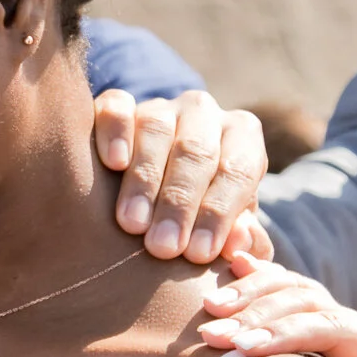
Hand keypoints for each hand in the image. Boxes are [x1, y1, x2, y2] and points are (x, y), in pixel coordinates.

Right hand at [94, 89, 272, 263]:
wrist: (160, 187)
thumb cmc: (201, 213)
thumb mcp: (228, 226)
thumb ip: (242, 239)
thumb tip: (238, 246)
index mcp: (242, 135)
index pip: (238, 170)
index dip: (218, 213)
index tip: (198, 255)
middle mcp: (204, 113)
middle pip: (196, 151)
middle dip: (179, 203)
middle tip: (163, 247)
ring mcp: (159, 106)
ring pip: (155, 130)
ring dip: (143, 181)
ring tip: (132, 225)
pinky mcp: (117, 102)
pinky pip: (116, 108)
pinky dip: (114, 132)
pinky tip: (114, 164)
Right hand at [199, 255, 356, 356]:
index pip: (331, 326)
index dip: (287, 333)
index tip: (244, 348)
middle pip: (305, 301)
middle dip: (256, 314)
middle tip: (212, 334)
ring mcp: (334, 322)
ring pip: (291, 289)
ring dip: (248, 294)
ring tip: (210, 308)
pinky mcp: (314, 325)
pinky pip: (285, 290)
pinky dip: (259, 275)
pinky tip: (234, 262)